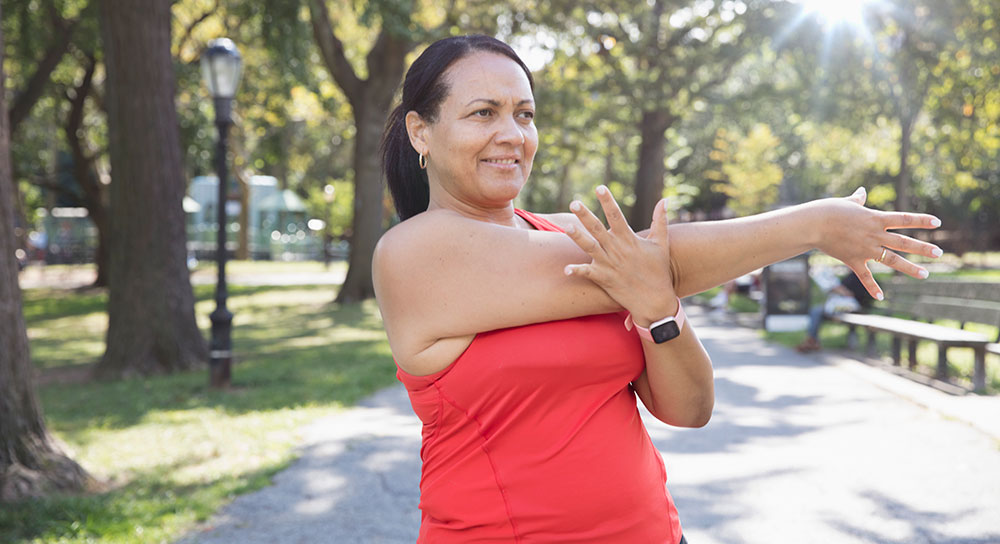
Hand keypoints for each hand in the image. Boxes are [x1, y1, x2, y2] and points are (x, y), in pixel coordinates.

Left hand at [563, 186, 675, 324]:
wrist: (655, 300)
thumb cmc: (658, 270)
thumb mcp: (661, 244)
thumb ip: (660, 221)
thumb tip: (663, 200)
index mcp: (629, 240)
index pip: (616, 216)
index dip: (608, 201)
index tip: (599, 188)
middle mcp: (617, 250)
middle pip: (598, 229)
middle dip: (585, 215)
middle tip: (574, 203)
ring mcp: (609, 264)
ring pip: (590, 248)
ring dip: (577, 237)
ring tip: (566, 226)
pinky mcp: (604, 279)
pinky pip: (588, 274)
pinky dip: (577, 271)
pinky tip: (565, 269)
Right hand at [816, 187, 942, 299]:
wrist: (813, 225)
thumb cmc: (828, 210)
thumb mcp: (846, 203)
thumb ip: (857, 200)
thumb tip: (861, 192)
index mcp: (875, 218)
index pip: (904, 219)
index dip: (921, 220)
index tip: (937, 221)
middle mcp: (875, 235)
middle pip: (904, 242)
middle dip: (923, 248)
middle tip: (939, 253)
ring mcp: (865, 249)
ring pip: (892, 260)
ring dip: (910, 268)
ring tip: (925, 274)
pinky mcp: (853, 261)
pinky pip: (865, 276)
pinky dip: (872, 287)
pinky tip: (881, 297)